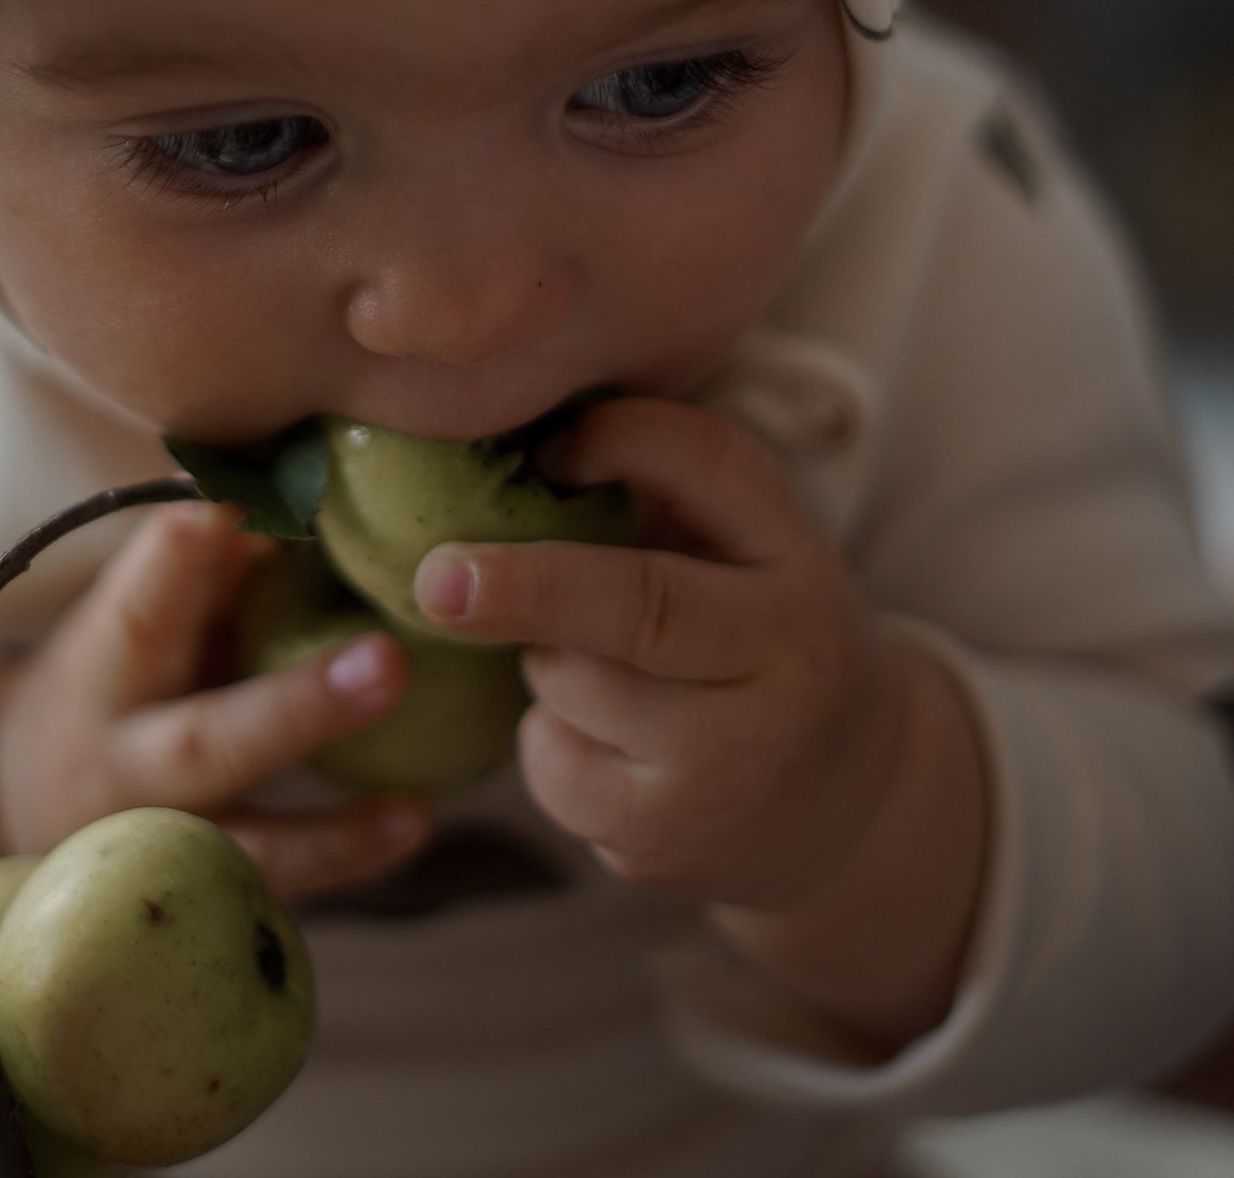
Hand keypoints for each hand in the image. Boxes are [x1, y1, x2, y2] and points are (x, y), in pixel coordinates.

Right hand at [0, 501, 435, 900]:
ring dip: (332, 831)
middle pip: (201, 744)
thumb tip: (307, 489)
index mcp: (107, 667)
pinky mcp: (200, 894)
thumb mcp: (144, 614)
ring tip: (414, 811)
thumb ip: (214, 562)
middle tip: (389, 663)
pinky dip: (346, 861)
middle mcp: (125, 760)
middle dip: (296, 709)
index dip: (173, 563)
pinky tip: (412, 826)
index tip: (221, 510)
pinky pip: (276, 888)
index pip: (138, 607)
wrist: (23, 796)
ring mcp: (162, 840)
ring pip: (243, 846)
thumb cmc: (119, 671)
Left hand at [412, 395, 904, 914]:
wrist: (844, 804)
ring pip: (575, 682)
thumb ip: (664, 492)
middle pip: (642, 606)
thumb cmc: (755, 638)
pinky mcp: (670, 841)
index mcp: (799, 561)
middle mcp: (788, 661)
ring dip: (547, 660)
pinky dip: (549, 739)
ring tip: (602, 669)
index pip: (714, 467)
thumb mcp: (750, 552)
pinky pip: (553, 765)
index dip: (622, 440)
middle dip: (531, 587)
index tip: (546, 446)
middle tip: (438, 579)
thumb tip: (515, 446)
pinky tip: (605, 744)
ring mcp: (733, 764)